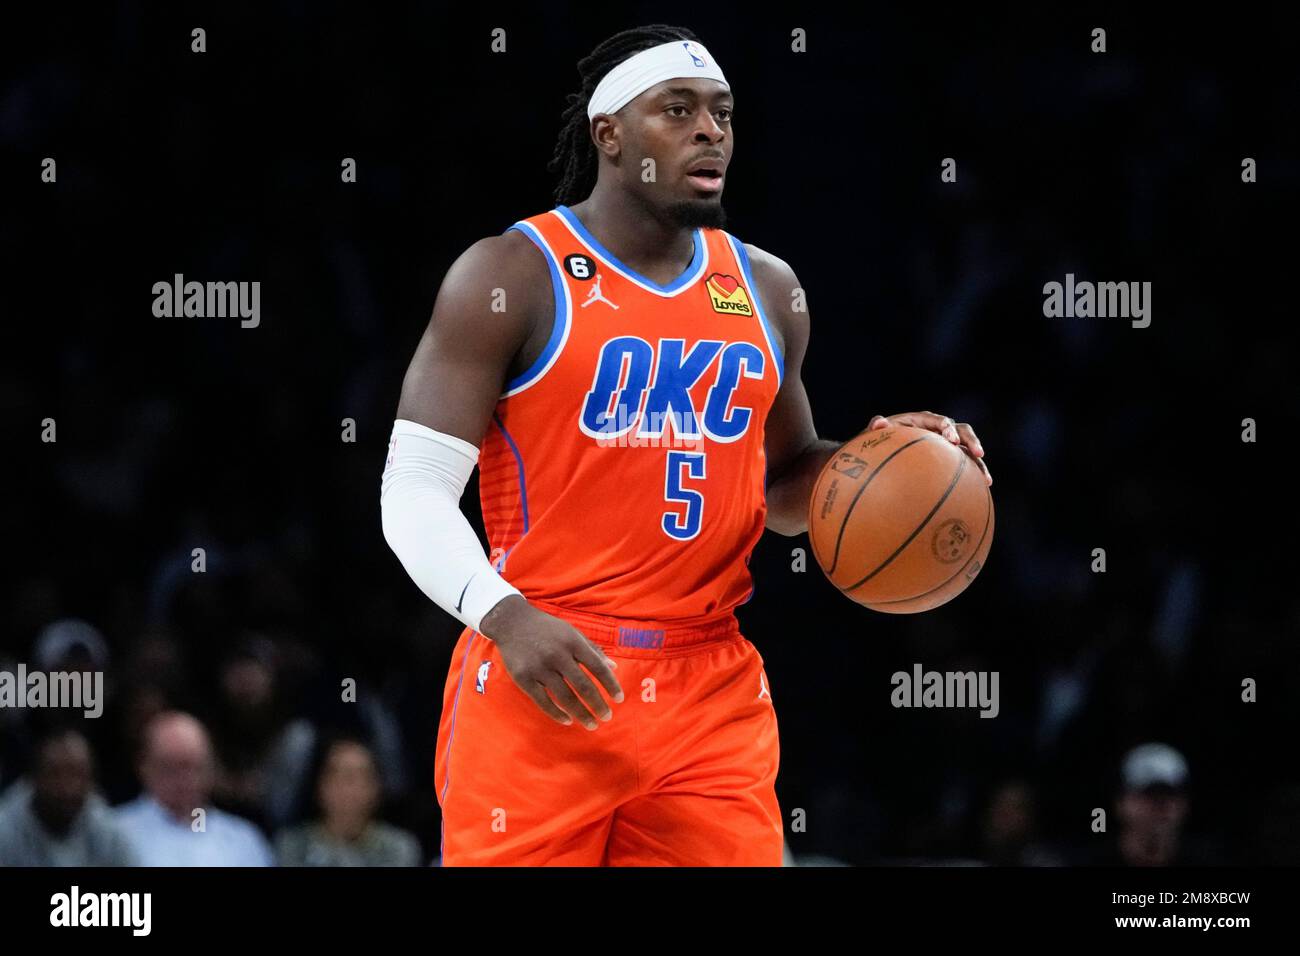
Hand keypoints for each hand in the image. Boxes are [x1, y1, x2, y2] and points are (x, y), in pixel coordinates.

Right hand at [478, 595, 623, 729]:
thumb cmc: (548, 629)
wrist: (512, 622)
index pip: (597, 667)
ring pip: (564, 697)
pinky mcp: (523, 678)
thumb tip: (614, 667)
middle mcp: (557, 655)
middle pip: (583, 686)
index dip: (610, 684)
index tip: (619, 699)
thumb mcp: (572, 632)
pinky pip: (543, 701)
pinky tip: (568, 720)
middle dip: (598, 704)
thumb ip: (592, 650)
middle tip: (607, 717)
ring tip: (592, 724)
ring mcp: (539, 667)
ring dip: (581, 713)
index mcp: (572, 642)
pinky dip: (557, 714)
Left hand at [868, 411, 991, 485]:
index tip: (952, 440)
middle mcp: (939, 430)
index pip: (939, 421)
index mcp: (922, 421)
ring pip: (968, 449)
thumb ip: (875, 427)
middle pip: (961, 430)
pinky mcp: (950, 459)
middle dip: (971, 441)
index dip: (947, 428)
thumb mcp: (873, 435)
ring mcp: (946, 445)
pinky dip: (974, 475)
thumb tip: (878, 422)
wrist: (882, 456)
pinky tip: (983, 489)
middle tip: (978, 453)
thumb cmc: (878, 443)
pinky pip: (965, 466)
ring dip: (979, 462)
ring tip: (986, 479)